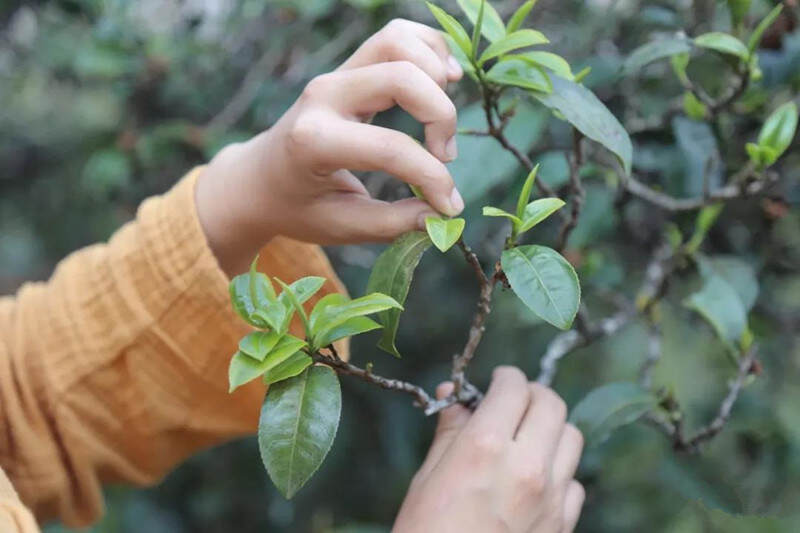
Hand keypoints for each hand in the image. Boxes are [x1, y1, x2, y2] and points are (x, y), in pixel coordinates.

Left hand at [196, 19, 463, 275]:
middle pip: (401, 77)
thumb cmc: (296, 208)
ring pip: (398, 41)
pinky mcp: (348, 68)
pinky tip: (444, 81)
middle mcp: (324, 97)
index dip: (433, 178)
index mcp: (315, 142)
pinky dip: (429, 50)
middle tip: (444, 155)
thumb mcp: (340, 227)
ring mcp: (335, 75)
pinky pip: (396, 36)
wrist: (257, 180)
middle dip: (441, 116)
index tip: (449, 205)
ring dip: (436, 72)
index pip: (391, 148)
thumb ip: (392, 224)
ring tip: (443, 116)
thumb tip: (441, 215)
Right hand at [394, 367, 584, 532]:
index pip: (513, 387)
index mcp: (485, 447)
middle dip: (532, 394)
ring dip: (551, 427)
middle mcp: (526, 465)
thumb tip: (455, 395)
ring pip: (572, 436)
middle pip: (551, 403)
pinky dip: (559, 470)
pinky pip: (575, 480)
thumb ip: (449, 430)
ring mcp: (550, 496)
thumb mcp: (427, 477)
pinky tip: (535, 478)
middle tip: (513, 401)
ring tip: (527, 436)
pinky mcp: (562, 523)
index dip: (504, 377)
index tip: (497, 380)